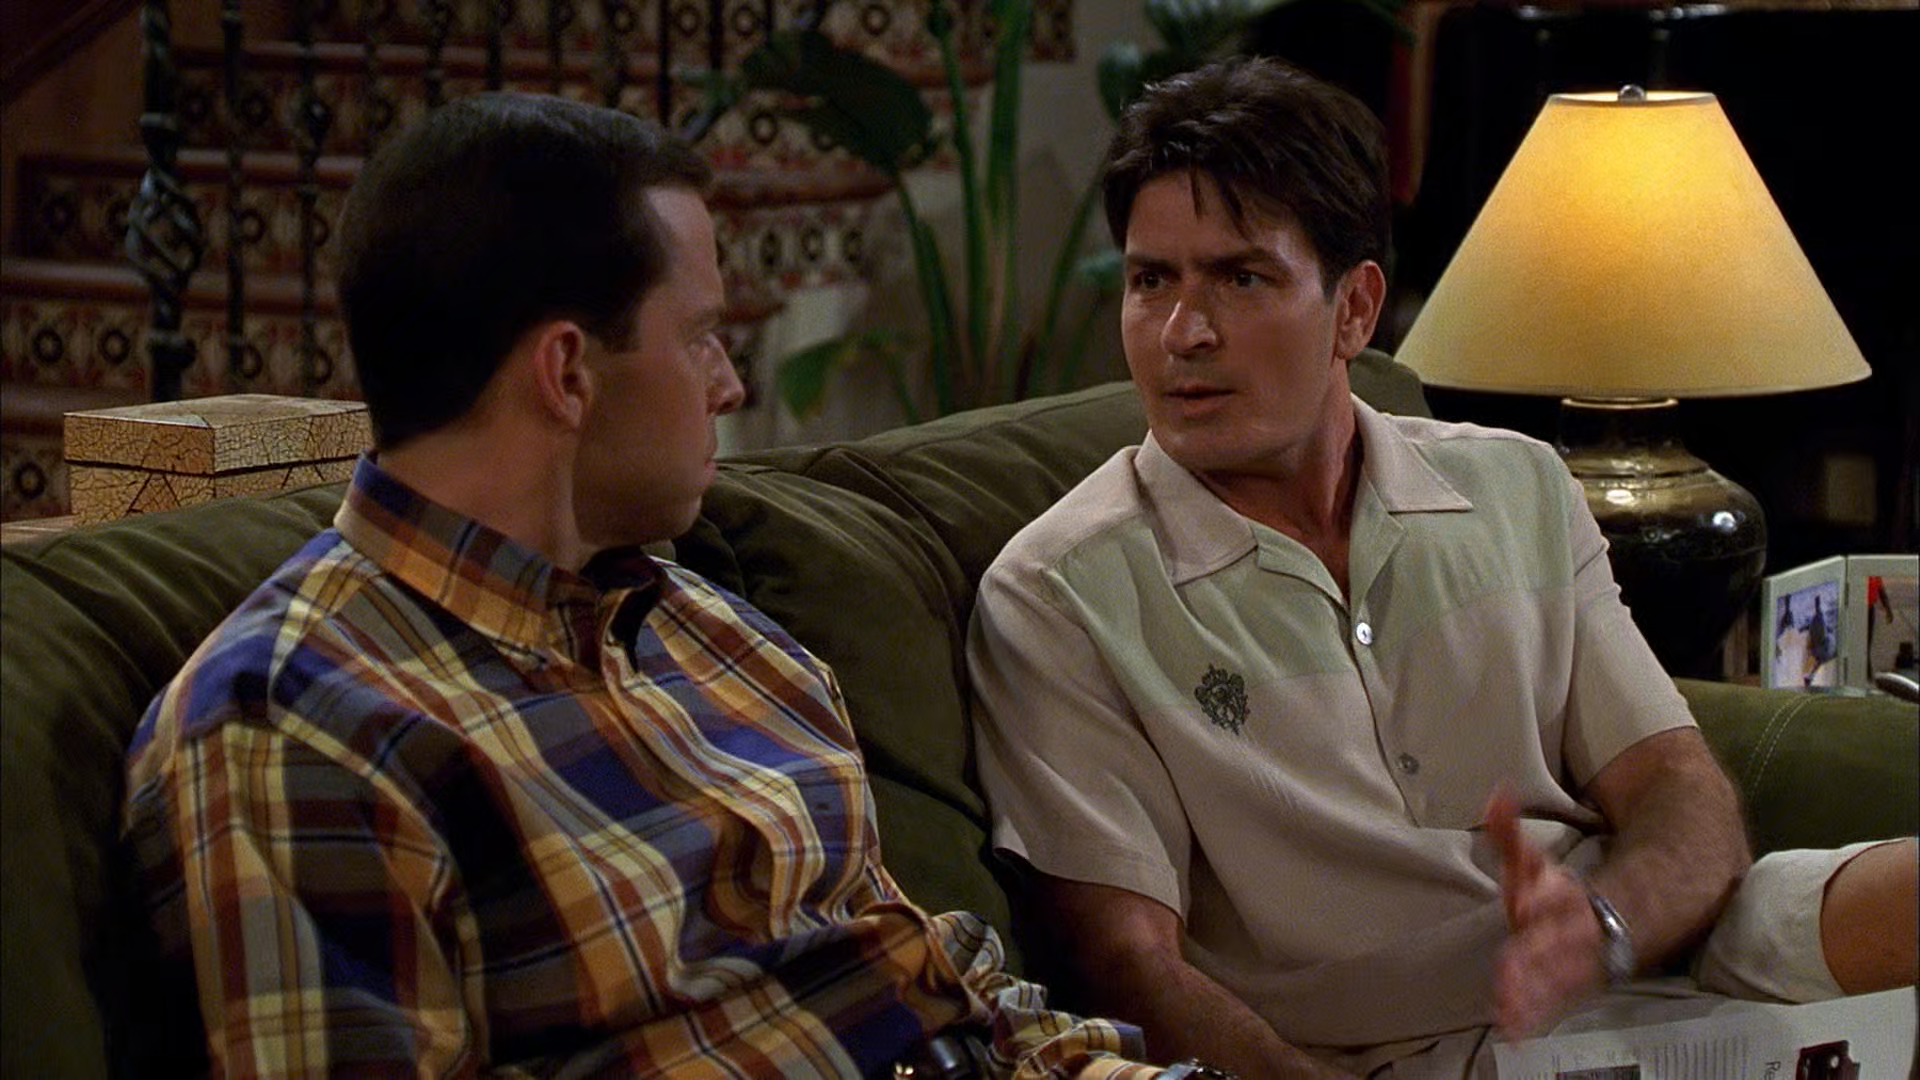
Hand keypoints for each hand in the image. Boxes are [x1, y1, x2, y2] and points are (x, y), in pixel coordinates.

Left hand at [1485, 787, 1605, 1038]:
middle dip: (1532, 952)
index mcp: (1559, 896)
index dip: (1539, 889)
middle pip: (1551, 939)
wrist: (1612, 925)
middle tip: (1509, 967)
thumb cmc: (1554, 895)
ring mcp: (1571, 961)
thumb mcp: (1532, 864)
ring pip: (1554, 976)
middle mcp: (1568, 929)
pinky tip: (1510, 1027)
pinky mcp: (1567, 987)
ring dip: (1530, 990)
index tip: (1524, 896)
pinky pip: (1550, 1002)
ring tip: (1506, 1006)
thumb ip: (1509, 833)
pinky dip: (1531, 1013)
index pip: (1550, 890)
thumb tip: (1495, 793)